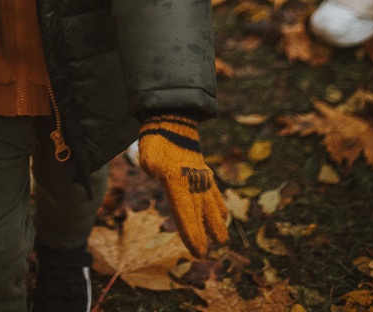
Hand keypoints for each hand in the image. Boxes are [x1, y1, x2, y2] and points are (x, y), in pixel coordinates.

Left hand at [138, 114, 228, 257]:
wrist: (174, 120)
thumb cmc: (157, 139)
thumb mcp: (148, 151)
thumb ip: (150, 164)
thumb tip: (152, 170)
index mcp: (178, 182)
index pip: (186, 213)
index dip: (192, 234)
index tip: (199, 252)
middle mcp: (193, 183)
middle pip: (202, 213)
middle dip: (206, 233)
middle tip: (208, 252)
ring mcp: (201, 177)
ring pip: (212, 204)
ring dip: (217, 221)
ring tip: (222, 238)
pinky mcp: (203, 171)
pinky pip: (214, 191)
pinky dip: (220, 204)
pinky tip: (224, 213)